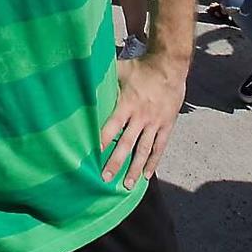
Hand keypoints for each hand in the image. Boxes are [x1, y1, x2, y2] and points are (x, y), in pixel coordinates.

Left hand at [99, 54, 186, 189]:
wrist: (170, 67)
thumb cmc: (140, 68)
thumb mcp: (119, 70)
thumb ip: (103, 78)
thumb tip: (81, 75)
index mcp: (127, 104)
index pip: (111, 126)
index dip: (102, 140)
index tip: (92, 154)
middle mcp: (140, 117)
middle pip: (126, 144)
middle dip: (115, 162)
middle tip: (105, 178)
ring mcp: (155, 123)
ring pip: (143, 150)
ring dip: (134, 168)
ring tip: (126, 184)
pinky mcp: (166, 126)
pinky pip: (159, 147)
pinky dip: (153, 162)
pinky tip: (146, 176)